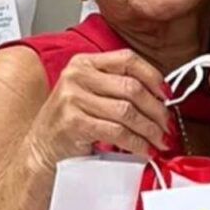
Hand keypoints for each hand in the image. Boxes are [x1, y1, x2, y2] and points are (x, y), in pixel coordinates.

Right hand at [27, 49, 171, 168]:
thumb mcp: (90, 95)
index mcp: (84, 63)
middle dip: (157, 110)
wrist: (42, 149)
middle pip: (132, 88)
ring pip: (127, 111)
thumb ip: (117, 89)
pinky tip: (144, 150)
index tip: (167, 96)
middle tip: (167, 126)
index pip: (128, 60)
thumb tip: (160, 98)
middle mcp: (77, 76)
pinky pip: (117, 131)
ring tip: (160, 141)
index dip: (153, 77)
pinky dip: (136, 143)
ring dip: (150, 130)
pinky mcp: (74, 123)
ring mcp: (73, 98)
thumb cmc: (71, 124)